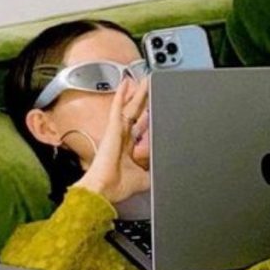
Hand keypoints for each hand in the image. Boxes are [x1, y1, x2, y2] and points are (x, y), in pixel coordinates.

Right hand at [72, 77, 149, 203]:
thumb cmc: (118, 186)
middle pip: (135, 114)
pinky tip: (126, 83)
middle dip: (141, 101)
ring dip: (135, 94)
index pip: (139, 129)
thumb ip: (153, 172)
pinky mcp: (113, 128)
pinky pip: (118, 107)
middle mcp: (121, 138)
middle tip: (148, 88)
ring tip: (141, 81)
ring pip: (128, 107)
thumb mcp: (144, 178)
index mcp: (127, 149)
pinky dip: (122, 95)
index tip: (152, 111)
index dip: (146, 119)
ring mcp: (116, 131)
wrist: (105, 188)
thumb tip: (165, 173)